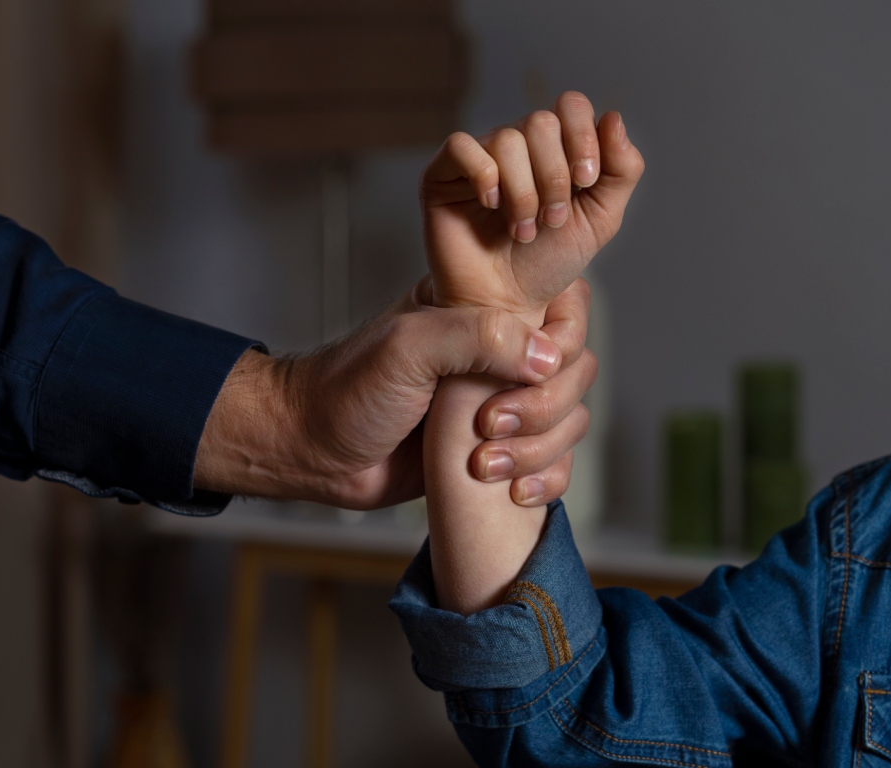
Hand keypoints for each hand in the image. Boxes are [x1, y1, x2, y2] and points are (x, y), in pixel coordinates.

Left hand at [193, 278, 593, 509]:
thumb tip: (547, 357)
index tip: (526, 372)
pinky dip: (547, 479)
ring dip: (540, 449)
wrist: (314, 452)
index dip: (560, 342)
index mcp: (482, 309)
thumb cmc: (347, 391)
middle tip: (489, 425)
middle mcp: (499, 352)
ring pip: (569, 419)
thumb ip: (477, 337)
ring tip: (483, 464)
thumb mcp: (407, 347)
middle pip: (576, 369)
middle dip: (544, 407)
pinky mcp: (498, 450)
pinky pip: (554, 462)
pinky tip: (514, 491)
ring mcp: (501, 402)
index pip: (563, 308)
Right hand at [421, 92, 643, 318]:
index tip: (585, 182)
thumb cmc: (547, 263)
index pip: (570, 106)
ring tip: (522, 230)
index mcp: (554, 148)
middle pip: (541, 122)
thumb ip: (621, 171)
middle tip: (551, 220)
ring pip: (507, 139)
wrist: (506, 305)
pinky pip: (461, 146)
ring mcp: (479, 157)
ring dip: (523, 193)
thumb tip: (613, 117)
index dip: (583, 137)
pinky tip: (490, 206)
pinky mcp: (442, 174)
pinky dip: (484, 176)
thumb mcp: (600, 219)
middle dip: (554, 177)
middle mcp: (516, 145)